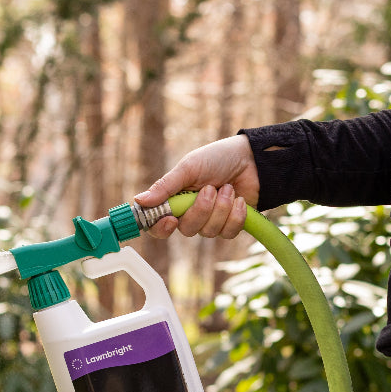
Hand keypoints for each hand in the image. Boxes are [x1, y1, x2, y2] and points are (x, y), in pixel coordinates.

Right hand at [133, 134, 259, 238]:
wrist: (251, 160)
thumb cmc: (217, 158)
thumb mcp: (188, 167)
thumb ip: (165, 186)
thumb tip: (139, 200)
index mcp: (175, 199)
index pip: (158, 224)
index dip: (161, 228)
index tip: (171, 220)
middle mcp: (190, 213)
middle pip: (187, 230)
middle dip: (202, 210)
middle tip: (212, 188)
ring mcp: (210, 221)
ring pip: (209, 232)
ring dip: (221, 208)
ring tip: (228, 188)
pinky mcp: (230, 225)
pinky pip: (228, 233)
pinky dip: (236, 215)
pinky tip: (240, 200)